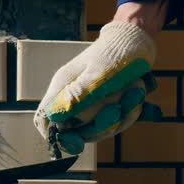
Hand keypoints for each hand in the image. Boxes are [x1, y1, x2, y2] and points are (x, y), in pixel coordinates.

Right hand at [34, 0, 167, 154]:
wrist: (137, 39)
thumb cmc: (116, 52)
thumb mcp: (99, 73)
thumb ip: (78, 94)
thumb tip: (53, 116)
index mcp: (62, 88)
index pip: (46, 119)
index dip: (56, 137)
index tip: (76, 144)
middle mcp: (72, 98)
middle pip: (77, 131)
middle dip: (101, 127)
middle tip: (118, 110)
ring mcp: (90, 104)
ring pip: (100, 129)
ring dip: (122, 117)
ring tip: (136, 92)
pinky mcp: (106, 106)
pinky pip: (116, 122)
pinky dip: (129, 112)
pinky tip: (138, 95)